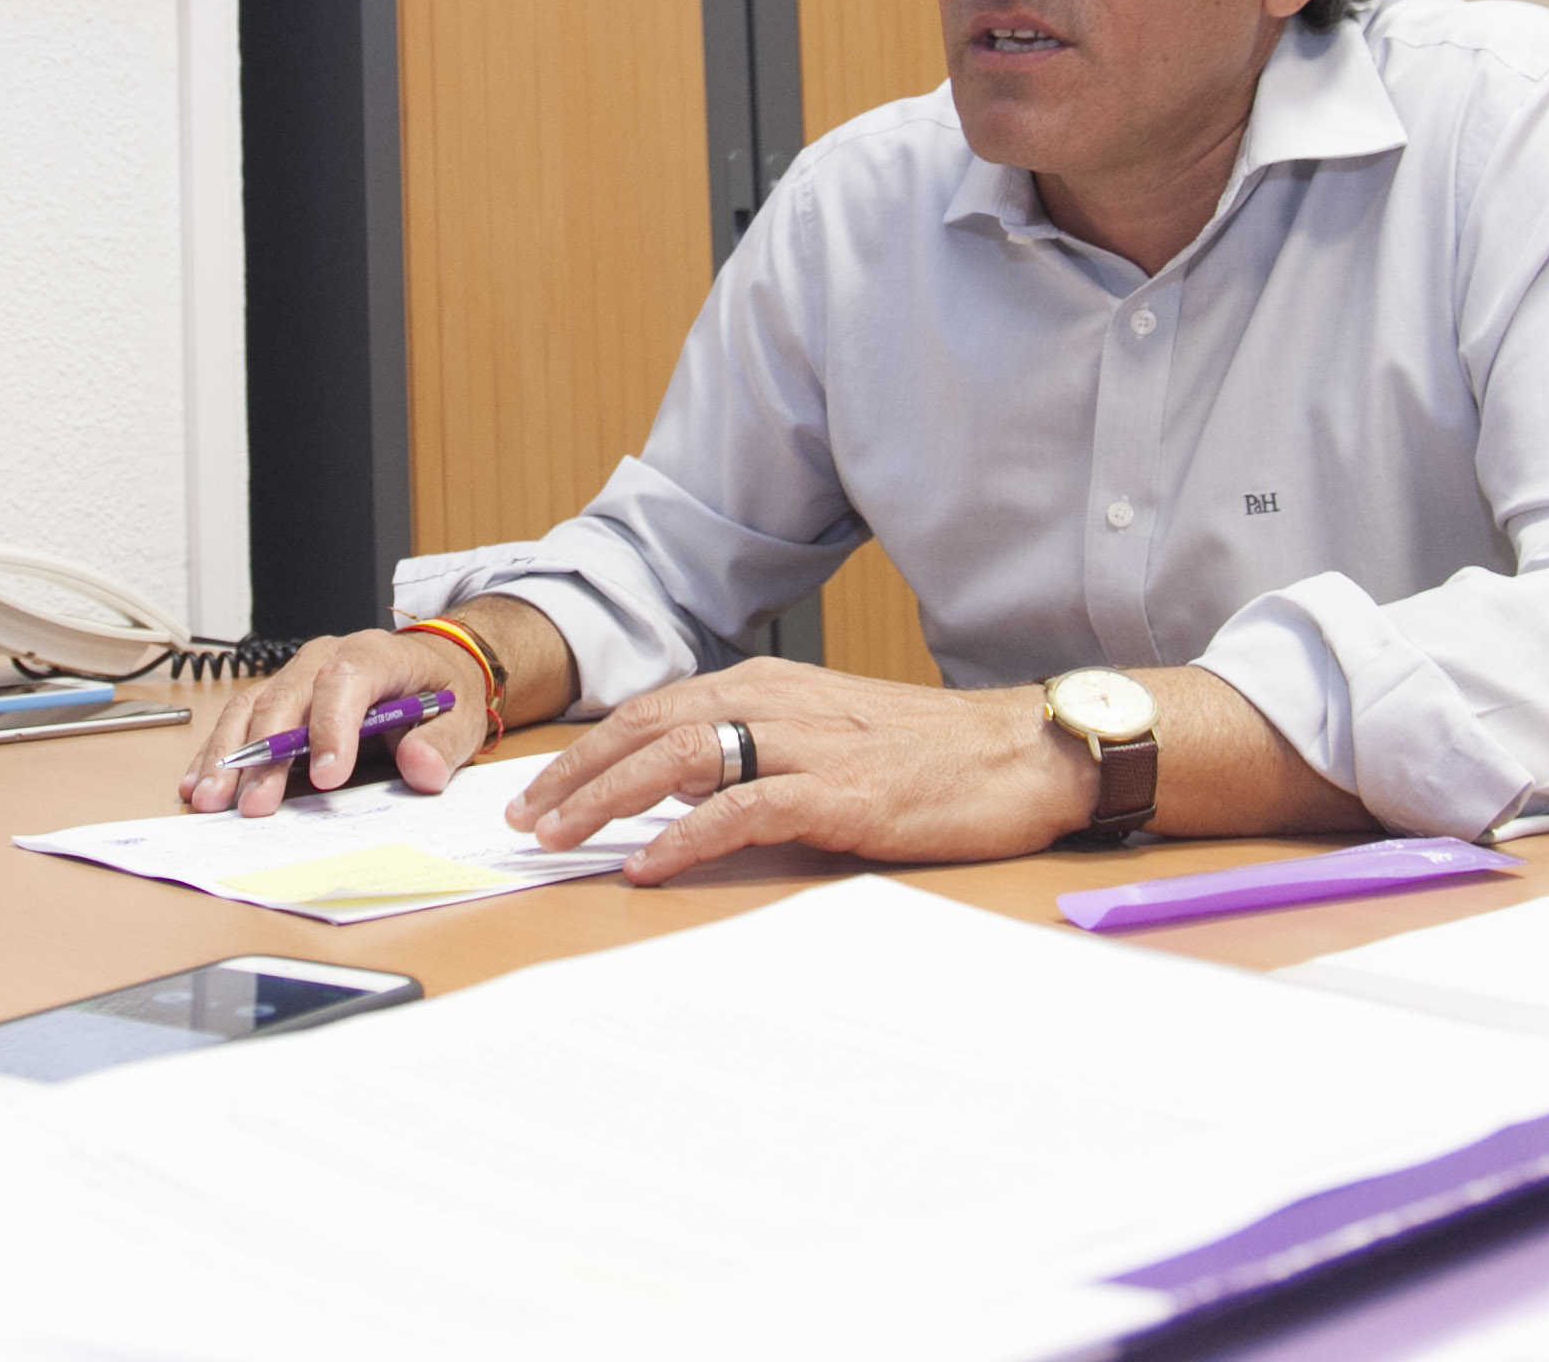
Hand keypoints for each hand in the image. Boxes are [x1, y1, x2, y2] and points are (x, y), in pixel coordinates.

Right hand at [177, 629, 487, 815]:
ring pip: (251, 707)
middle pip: (286, 698)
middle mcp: (326, 657)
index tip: (326, 778)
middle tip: (254, 805)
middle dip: (266, 754)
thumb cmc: (440, 690)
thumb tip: (420, 767)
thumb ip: (444, 742)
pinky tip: (197, 783)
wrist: (428, 666)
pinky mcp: (278, 696)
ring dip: (228, 755)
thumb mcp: (462, 714)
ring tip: (210, 799)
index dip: (332, 728)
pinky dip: (216, 751)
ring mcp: (296, 675)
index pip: (346, 681)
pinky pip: (239, 718)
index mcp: (375, 654)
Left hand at [502, 657, 1095, 883]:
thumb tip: (681, 790)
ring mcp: (809, 745)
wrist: (1023, 751)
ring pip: (682, 758)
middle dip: (577, 774)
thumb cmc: (930, 753)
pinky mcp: (842, 794)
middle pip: (649, 727)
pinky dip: (687, 836)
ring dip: (610, 799)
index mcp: (769, 683)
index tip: (541, 792)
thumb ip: (755, 751)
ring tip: (563, 839)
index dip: (589, 750)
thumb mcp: (827, 737)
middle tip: (526, 820)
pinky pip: (745, 809)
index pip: (654, 710)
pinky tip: (650, 864)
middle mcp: (778, 701)